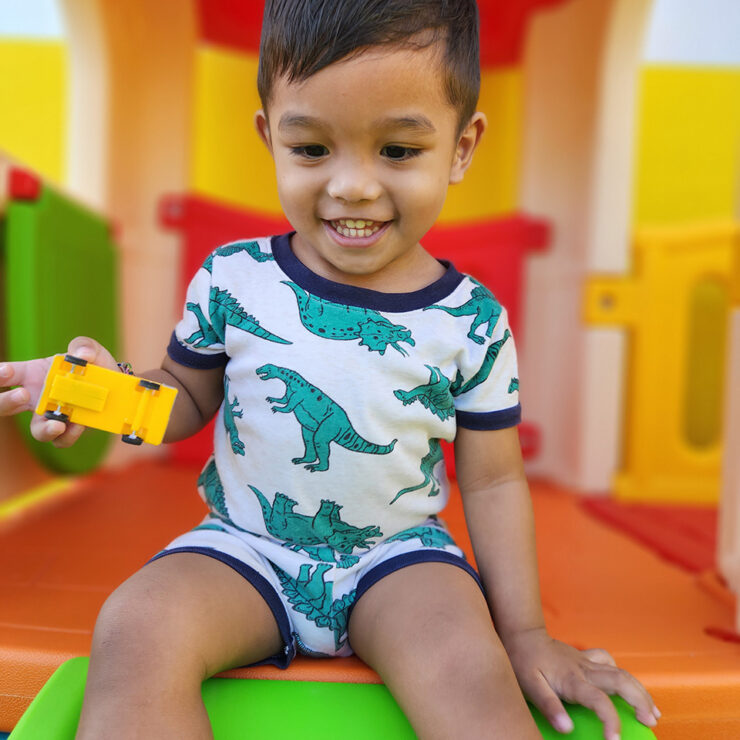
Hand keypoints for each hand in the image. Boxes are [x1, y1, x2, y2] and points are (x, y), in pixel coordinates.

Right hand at [0, 336, 117, 447]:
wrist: (117, 386)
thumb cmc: (94, 365)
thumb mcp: (90, 350)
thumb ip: (84, 345)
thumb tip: (82, 355)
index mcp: (32, 374)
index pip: (5, 375)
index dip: (0, 375)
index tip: (7, 372)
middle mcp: (37, 398)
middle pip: (6, 406)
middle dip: (6, 401)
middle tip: (23, 395)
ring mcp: (51, 416)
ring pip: (36, 430)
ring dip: (43, 429)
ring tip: (58, 423)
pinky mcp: (69, 430)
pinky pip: (61, 439)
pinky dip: (69, 435)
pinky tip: (79, 424)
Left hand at [503, 627, 659, 739]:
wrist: (522, 634)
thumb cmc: (523, 661)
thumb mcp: (530, 686)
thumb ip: (549, 707)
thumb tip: (567, 729)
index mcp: (572, 679)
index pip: (599, 701)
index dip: (611, 721)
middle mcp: (584, 669)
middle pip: (621, 681)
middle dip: (640, 701)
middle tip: (652, 721)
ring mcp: (587, 661)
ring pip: (621, 671)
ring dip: (640, 690)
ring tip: (653, 711)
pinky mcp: (585, 657)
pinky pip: (609, 662)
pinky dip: (623, 674)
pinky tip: (627, 685)